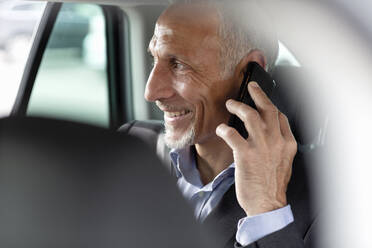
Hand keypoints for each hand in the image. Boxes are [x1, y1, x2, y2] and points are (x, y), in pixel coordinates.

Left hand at [216, 81, 296, 216]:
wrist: (267, 204)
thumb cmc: (273, 185)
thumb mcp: (285, 163)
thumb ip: (279, 145)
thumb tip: (270, 133)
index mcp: (288, 144)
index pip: (280, 116)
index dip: (270, 105)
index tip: (263, 100)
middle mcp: (276, 141)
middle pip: (268, 109)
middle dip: (258, 94)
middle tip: (250, 86)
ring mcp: (261, 147)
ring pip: (250, 115)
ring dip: (238, 106)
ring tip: (230, 103)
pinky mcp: (245, 154)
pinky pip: (232, 133)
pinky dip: (224, 128)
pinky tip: (220, 128)